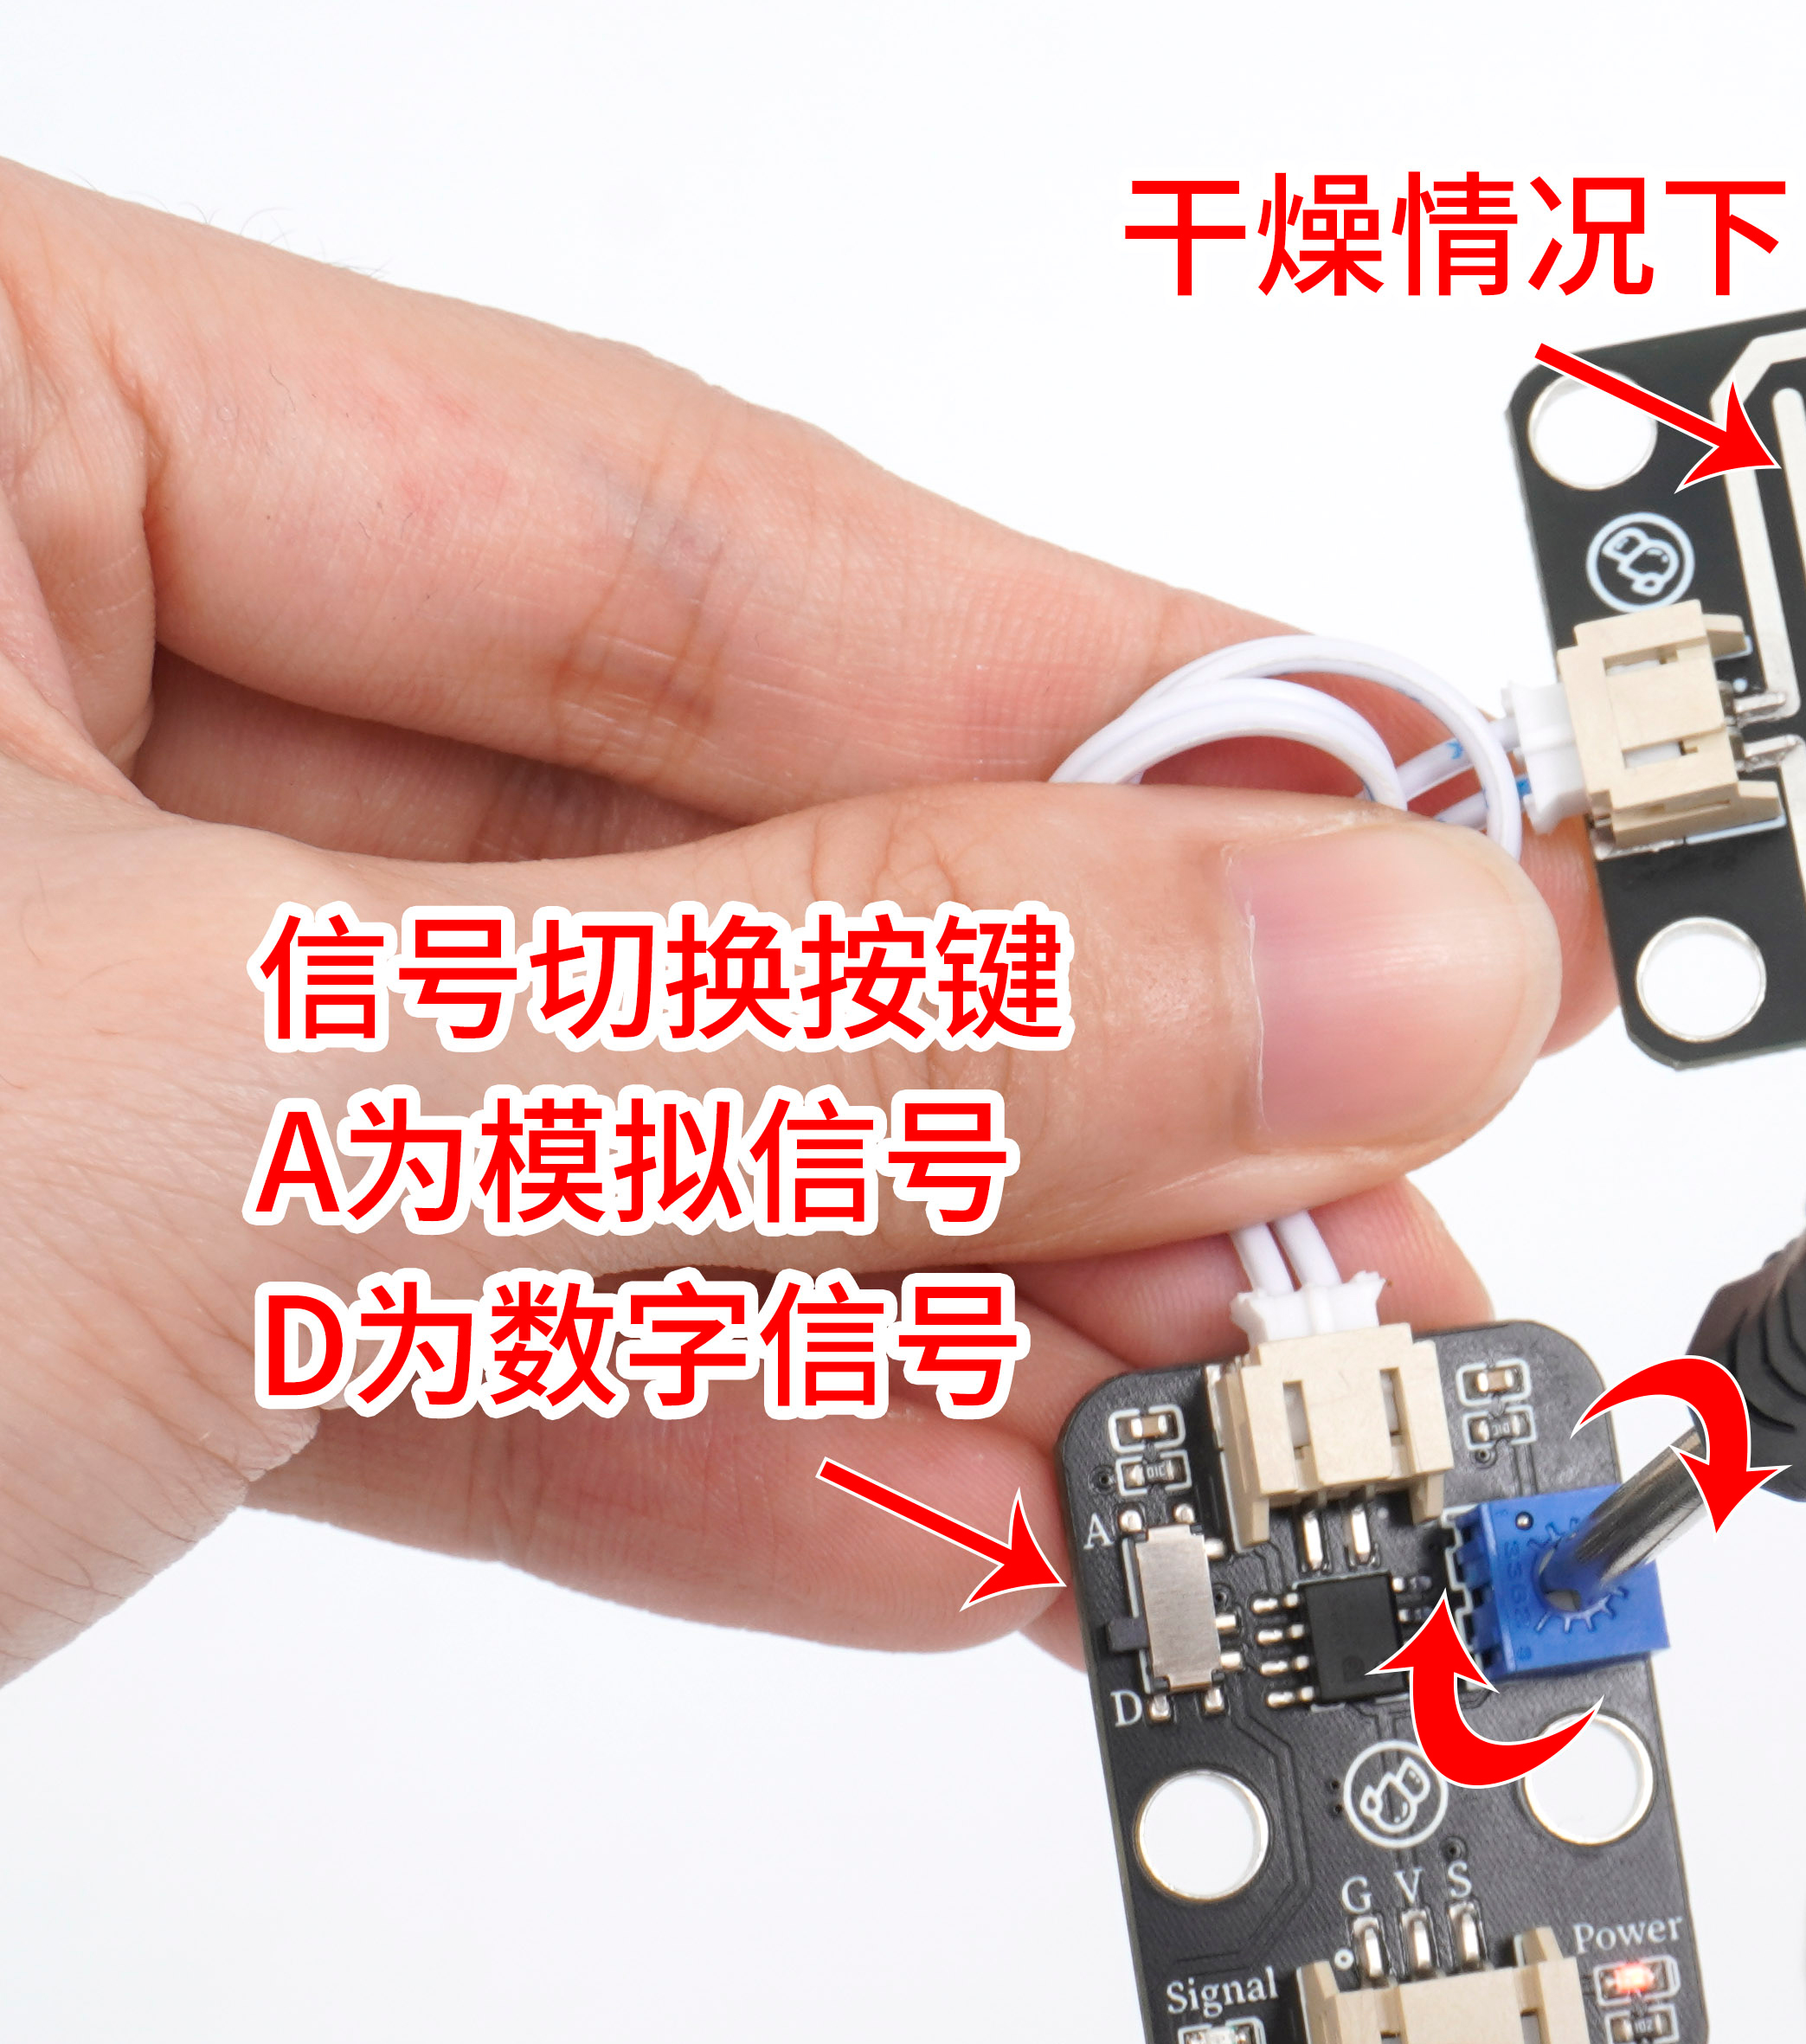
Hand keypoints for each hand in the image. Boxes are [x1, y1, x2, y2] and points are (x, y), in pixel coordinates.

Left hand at [0, 163, 1610, 1681]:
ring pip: (589, 1133)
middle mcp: (12, 668)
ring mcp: (22, 990)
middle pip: (682, 860)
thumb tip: (1350, 964)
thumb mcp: (237, 1093)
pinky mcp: (42, 1283)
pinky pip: (435, 1327)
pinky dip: (702, 1447)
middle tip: (1377, 1234)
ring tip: (1216, 1439)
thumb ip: (838, 1020)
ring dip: (929, 1325)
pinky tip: (958, 1514)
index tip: (1426, 874)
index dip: (1122, 724)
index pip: (684, 529)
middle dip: (1059, 1100)